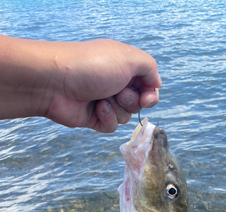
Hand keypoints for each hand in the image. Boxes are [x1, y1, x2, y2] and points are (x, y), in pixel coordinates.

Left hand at [0, 36, 161, 132]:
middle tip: (118, 92)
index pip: (148, 85)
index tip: (147, 96)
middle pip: (139, 103)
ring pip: (126, 117)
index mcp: (124, 67)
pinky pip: (112, 127)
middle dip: (132, 100)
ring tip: (102, 98)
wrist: (56, 83)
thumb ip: (150, 68)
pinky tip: (95, 108)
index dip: (150, 94)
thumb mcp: (129, 58)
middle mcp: (115, 83)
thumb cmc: (92, 66)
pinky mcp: (94, 118)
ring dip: (118, 109)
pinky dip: (107, 119)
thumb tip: (156, 83)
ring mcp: (105, 101)